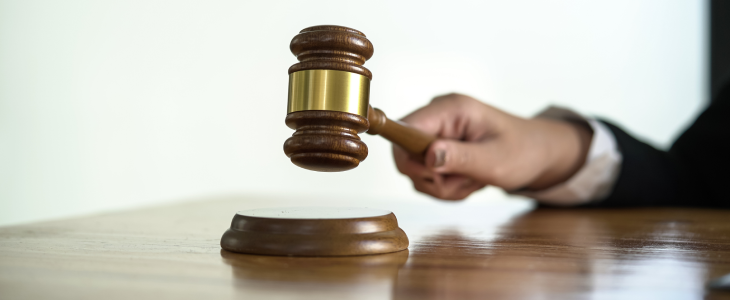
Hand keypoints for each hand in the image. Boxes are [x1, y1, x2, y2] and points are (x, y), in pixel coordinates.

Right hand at [393, 93, 591, 199]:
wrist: (538, 153)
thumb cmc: (523, 151)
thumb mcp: (494, 160)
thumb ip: (459, 158)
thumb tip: (427, 157)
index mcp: (451, 109)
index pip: (404, 130)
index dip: (410, 159)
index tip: (436, 175)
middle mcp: (438, 116)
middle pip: (405, 155)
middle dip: (433, 179)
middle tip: (465, 181)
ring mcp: (437, 131)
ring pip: (415, 170)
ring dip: (442, 186)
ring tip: (472, 180)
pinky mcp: (437, 145)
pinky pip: (426, 174)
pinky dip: (445, 186)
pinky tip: (468, 179)